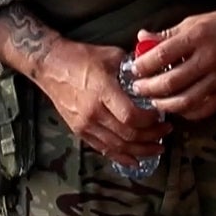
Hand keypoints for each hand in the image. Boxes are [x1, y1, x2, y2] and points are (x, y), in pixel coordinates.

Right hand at [34, 39, 169, 168]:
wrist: (50, 66)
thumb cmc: (80, 58)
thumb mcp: (111, 55)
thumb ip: (133, 67)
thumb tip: (153, 73)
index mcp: (103, 91)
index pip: (131, 116)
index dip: (150, 121)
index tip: (161, 116)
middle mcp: (93, 111)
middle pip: (128, 135)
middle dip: (151, 137)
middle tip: (165, 132)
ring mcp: (85, 124)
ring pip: (117, 147)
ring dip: (140, 150)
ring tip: (156, 148)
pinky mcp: (79, 130)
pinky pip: (103, 149)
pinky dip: (120, 157)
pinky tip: (134, 160)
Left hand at [127, 1, 215, 122]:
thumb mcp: (196, 20)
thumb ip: (168, 33)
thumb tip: (142, 38)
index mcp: (197, 37)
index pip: (161, 56)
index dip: (142, 66)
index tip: (133, 69)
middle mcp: (208, 59)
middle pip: (169, 82)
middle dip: (147, 88)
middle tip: (138, 88)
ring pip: (184, 101)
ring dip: (164, 104)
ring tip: (154, 100)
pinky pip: (204, 109)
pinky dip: (187, 112)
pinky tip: (178, 108)